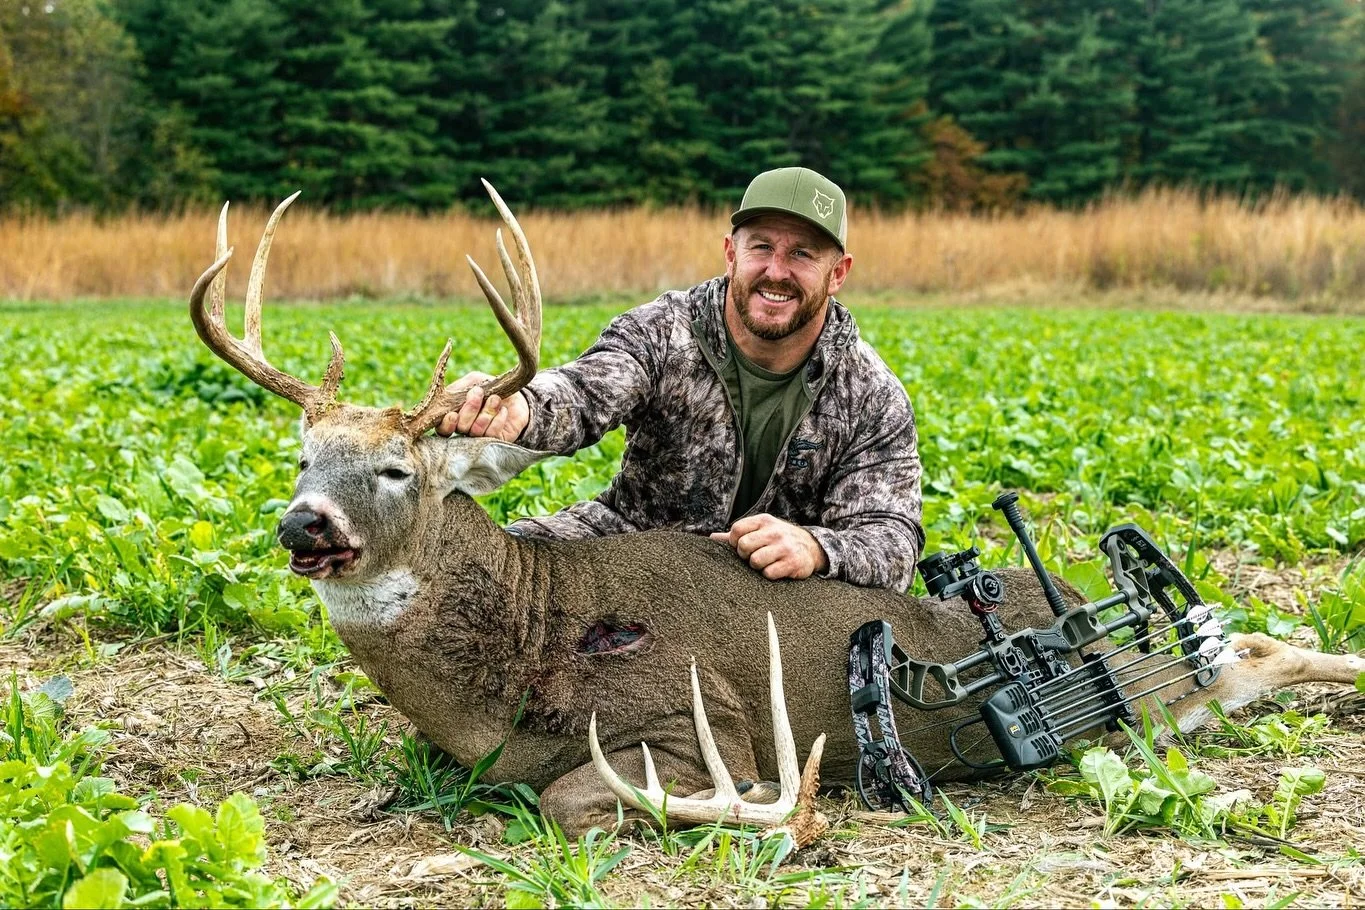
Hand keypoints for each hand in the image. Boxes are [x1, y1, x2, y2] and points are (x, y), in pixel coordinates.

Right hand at [436, 371, 529, 440]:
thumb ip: (460, 387)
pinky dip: (498, 420)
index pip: (442, 428)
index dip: (446, 424)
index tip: (453, 415)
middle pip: (460, 427)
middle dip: (470, 409)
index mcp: (454, 416)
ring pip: (476, 431)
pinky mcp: (495, 441)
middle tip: (479, 393)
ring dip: (486, 412)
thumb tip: (450, 394)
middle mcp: (465, 430)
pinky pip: (492, 434)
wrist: (517, 397)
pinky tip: (503, 410)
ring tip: (495, 399)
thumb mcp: (474, 381)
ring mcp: (480, 437)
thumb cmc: (490, 388)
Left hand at [709, 514, 827, 580]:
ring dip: (757, 566)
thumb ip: (738, 534)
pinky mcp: (792, 563)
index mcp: (764, 521)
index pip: (737, 529)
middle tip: (753, 557)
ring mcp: (784, 547)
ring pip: (755, 561)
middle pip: (744, 546)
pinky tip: (776, 569)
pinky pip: (769, 573)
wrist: (812, 548)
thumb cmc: (778, 540)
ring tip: (765, 563)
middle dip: (745, 555)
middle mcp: (774, 531)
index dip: (734, 542)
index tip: (741, 547)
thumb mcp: (761, 530)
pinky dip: (769, 574)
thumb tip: (711, 538)